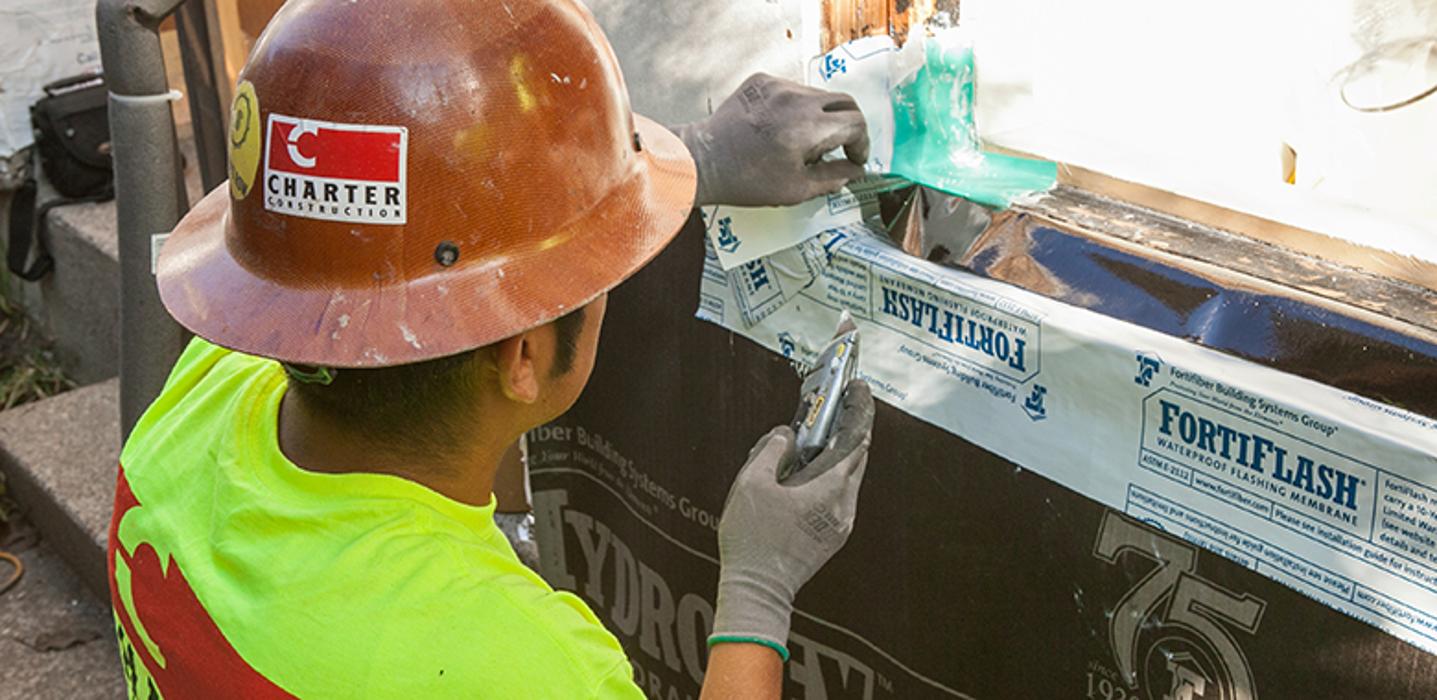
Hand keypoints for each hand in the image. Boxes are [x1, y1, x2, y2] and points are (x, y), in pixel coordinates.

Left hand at [675, 73, 869, 207]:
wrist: (704, 161)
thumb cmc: (747, 180)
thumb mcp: (797, 189)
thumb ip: (834, 178)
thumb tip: (855, 171)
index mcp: (807, 127)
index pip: (855, 123)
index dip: (861, 144)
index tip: (854, 158)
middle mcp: (795, 99)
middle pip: (843, 102)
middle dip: (849, 126)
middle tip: (841, 147)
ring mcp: (777, 86)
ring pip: (818, 95)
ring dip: (822, 117)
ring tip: (804, 143)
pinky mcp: (762, 81)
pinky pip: (793, 90)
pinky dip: (797, 108)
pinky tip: (782, 129)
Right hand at [709, 380, 874, 658]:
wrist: (759, 589)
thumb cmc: (753, 539)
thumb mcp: (751, 483)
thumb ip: (771, 450)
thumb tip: (786, 434)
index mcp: (829, 488)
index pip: (856, 440)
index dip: (859, 411)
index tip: (858, 390)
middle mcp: (843, 505)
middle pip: (858, 458)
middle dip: (853, 429)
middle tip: (842, 407)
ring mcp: (841, 524)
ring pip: (850, 479)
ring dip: (840, 455)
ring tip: (820, 438)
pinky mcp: (832, 537)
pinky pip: (840, 497)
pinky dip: (832, 477)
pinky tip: (811, 473)